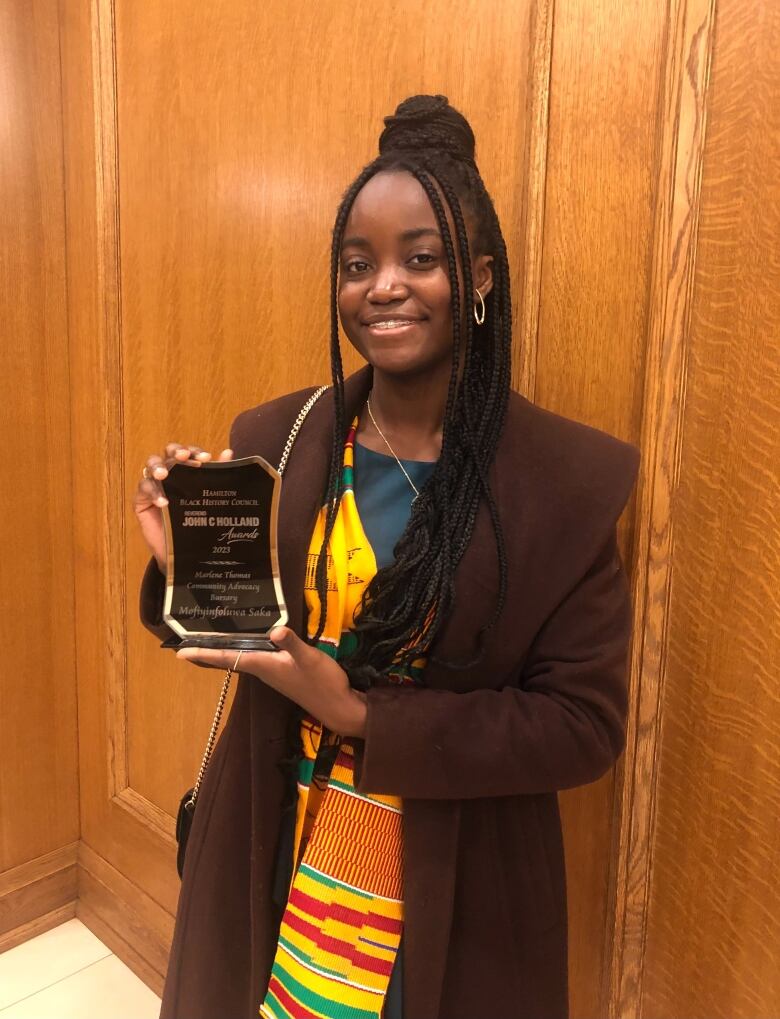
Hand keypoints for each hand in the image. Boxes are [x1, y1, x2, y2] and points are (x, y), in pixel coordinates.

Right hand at [132, 443, 233, 573]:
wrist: (184, 551)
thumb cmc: (196, 522)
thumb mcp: (209, 498)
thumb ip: (217, 475)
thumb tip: (228, 452)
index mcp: (185, 469)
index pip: (188, 453)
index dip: (195, 451)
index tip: (206, 457)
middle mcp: (169, 473)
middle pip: (167, 453)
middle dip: (175, 452)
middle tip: (184, 457)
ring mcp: (153, 485)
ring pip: (150, 466)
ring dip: (158, 467)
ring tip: (165, 475)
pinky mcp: (141, 500)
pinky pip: (143, 490)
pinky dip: (153, 493)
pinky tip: (164, 503)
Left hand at [175, 626, 367, 737]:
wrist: (338, 707)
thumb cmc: (322, 682)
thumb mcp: (310, 658)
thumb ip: (293, 644)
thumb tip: (277, 629)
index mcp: (263, 665)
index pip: (227, 657)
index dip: (204, 653)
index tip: (179, 652)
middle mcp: (262, 670)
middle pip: (227, 659)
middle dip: (206, 652)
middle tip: (184, 644)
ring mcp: (271, 672)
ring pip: (238, 659)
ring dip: (221, 651)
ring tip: (206, 639)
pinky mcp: (281, 672)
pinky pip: (253, 658)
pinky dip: (242, 650)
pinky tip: (246, 642)